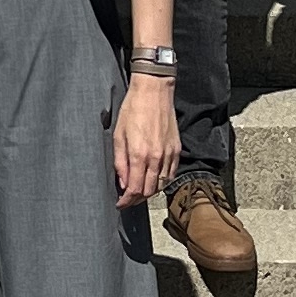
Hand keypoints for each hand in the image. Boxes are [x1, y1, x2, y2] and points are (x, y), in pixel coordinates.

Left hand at [113, 69, 179, 206]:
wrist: (154, 92)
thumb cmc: (132, 110)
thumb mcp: (118, 135)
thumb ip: (120, 162)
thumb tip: (123, 184)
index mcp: (139, 154)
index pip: (135, 189)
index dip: (126, 201)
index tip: (120, 204)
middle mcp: (156, 158)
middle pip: (149, 191)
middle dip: (137, 200)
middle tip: (127, 200)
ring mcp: (169, 155)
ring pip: (161, 185)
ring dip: (149, 192)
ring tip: (138, 192)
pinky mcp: (177, 150)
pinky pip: (170, 174)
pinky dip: (162, 181)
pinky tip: (153, 179)